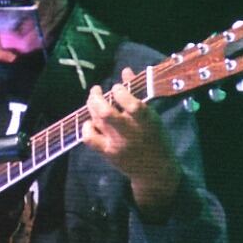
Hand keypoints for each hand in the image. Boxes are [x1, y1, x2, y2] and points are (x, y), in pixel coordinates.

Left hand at [81, 68, 178, 212]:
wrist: (154, 171)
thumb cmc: (155, 138)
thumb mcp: (152, 116)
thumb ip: (137, 93)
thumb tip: (125, 71)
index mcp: (147, 122)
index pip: (132, 105)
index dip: (120, 92)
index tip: (117, 88)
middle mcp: (131, 134)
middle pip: (106, 113)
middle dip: (96, 97)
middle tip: (96, 90)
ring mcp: (117, 145)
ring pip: (97, 121)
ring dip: (91, 106)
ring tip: (94, 100)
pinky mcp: (107, 153)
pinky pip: (89, 137)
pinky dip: (87, 126)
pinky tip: (91, 121)